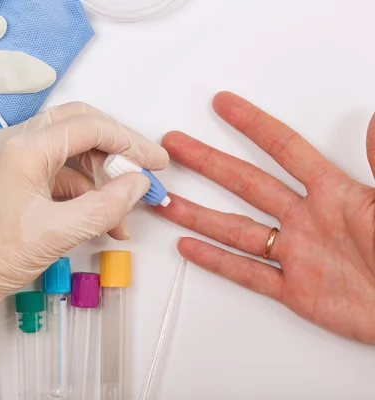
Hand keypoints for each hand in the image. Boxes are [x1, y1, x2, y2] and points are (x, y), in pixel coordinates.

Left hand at [0, 102, 168, 361]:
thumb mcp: (61, 232)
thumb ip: (106, 205)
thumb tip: (139, 183)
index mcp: (23, 147)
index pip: (88, 127)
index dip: (129, 142)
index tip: (156, 162)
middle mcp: (13, 141)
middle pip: (78, 125)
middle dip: (115, 149)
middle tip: (142, 171)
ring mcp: (9, 155)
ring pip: (68, 149)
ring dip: (98, 177)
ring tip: (121, 213)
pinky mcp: (10, 173)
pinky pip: (54, 170)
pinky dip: (79, 189)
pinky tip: (99, 217)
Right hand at [155, 91, 374, 342]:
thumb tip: (374, 121)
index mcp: (335, 194)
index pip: (284, 150)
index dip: (253, 124)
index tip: (225, 104)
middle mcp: (308, 220)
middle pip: (246, 183)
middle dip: (208, 162)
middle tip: (177, 146)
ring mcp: (298, 255)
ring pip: (236, 229)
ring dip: (198, 214)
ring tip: (168, 201)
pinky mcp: (295, 291)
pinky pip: (247, 273)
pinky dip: (216, 261)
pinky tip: (191, 246)